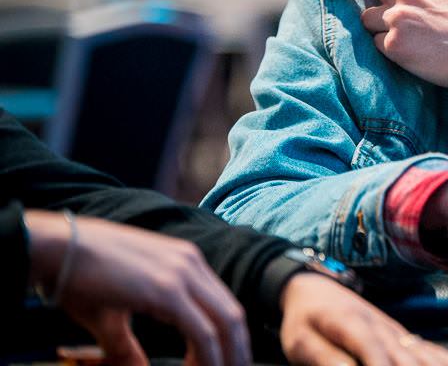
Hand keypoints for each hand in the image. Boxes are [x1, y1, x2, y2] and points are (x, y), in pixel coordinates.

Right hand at [25, 210, 250, 365]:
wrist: (54, 249)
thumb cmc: (76, 279)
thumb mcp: (112, 314)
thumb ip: (127, 345)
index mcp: (184, 262)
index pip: (222, 304)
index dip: (229, 338)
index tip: (226, 363)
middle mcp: (191, 263)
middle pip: (233, 315)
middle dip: (237, 351)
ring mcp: (182, 273)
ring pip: (225, 323)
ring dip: (226, 357)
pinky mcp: (167, 289)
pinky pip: (202, 331)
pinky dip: (207, 357)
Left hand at [279, 273, 447, 365]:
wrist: (315, 290)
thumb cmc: (305, 318)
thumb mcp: (302, 342)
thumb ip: (327, 359)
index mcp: (353, 322)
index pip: (372, 347)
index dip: (382, 365)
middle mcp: (382, 327)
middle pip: (407, 356)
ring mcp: (397, 332)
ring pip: (426, 353)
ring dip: (443, 365)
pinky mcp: (403, 338)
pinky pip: (431, 351)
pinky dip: (446, 361)